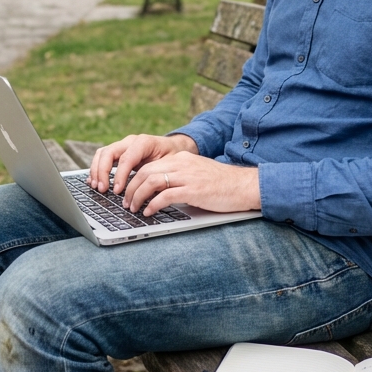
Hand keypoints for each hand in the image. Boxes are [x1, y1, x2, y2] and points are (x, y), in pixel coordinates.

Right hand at [89, 133, 196, 194]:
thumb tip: (149, 191)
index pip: (126, 158)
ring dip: (96, 170)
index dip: (120, 175)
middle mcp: (130, 141)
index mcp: (144, 142)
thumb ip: (158, 174)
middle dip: (103, 172)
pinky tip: (94, 181)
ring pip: (102, 153)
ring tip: (97, 187)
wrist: (173, 148)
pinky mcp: (118, 152)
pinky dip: (96, 168)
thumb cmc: (172, 157)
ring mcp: (123, 145)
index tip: (117, 191)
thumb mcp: (170, 164)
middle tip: (103, 190)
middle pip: (109, 153)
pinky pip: (102, 157)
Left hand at [122, 151, 261, 215]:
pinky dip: (153, 204)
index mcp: (181, 159)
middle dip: (131, 189)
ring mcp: (187, 176)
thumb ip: (179, 178)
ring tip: (134, 209)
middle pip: (145, 172)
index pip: (149, 165)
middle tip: (126, 203)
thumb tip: (159, 192)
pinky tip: (149, 212)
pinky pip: (165, 195)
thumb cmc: (223, 184)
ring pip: (151, 181)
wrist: (244, 185)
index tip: (129, 192)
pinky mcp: (193, 190)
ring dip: (138, 196)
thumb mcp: (197, 174)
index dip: (134, 179)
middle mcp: (181, 164)